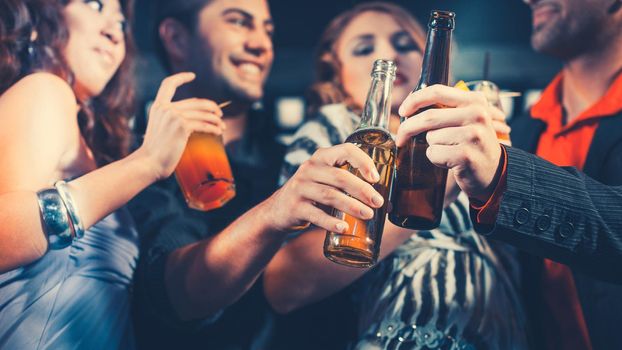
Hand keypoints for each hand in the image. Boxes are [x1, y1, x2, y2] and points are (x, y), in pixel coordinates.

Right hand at [138, 72, 225, 179]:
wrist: (149, 162)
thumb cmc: (156, 152)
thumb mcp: (160, 128)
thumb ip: (171, 119)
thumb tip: (192, 120)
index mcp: (158, 106)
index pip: (168, 84)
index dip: (181, 78)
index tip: (192, 76)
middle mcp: (166, 108)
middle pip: (196, 102)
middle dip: (211, 107)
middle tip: (220, 114)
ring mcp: (174, 116)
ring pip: (203, 113)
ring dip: (216, 119)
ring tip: (222, 126)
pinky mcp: (182, 126)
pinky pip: (204, 124)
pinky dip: (214, 128)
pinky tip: (218, 131)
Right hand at [264, 143, 383, 232]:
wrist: (279, 210)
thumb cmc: (314, 194)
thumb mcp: (328, 182)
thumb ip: (352, 186)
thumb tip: (390, 203)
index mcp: (322, 157)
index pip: (345, 150)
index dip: (363, 162)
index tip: (376, 177)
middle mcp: (309, 169)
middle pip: (340, 177)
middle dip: (362, 190)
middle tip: (379, 202)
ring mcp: (300, 188)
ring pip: (330, 195)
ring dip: (352, 206)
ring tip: (368, 215)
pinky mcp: (295, 207)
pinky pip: (316, 215)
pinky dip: (331, 222)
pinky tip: (344, 227)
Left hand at [396, 85, 507, 201]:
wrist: (496, 172)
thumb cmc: (473, 145)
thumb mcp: (466, 120)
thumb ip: (445, 109)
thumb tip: (409, 103)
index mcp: (475, 101)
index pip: (437, 91)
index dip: (414, 100)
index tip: (402, 111)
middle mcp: (477, 114)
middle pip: (428, 117)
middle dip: (408, 129)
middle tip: (400, 138)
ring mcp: (473, 135)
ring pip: (430, 137)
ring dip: (432, 147)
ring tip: (449, 151)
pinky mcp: (466, 155)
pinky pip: (434, 153)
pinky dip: (436, 159)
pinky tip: (450, 162)